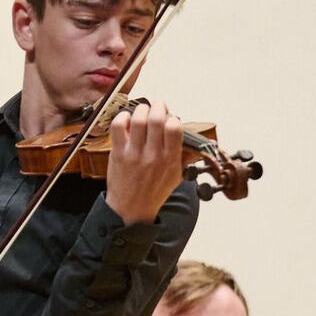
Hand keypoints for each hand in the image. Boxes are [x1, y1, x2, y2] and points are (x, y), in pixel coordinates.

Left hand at [103, 97, 184, 224]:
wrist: (131, 209)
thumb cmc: (154, 192)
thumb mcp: (176, 176)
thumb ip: (185, 158)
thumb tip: (197, 144)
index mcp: (170, 159)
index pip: (174, 128)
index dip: (173, 118)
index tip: (170, 119)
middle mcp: (153, 155)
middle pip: (156, 119)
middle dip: (158, 106)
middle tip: (158, 107)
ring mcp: (134, 154)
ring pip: (138, 120)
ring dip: (142, 109)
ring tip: (143, 111)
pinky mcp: (118, 153)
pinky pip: (118, 128)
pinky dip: (122, 118)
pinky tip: (126, 119)